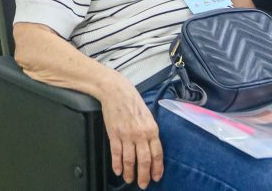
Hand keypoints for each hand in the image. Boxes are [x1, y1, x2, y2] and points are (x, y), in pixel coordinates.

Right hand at [100, 73, 163, 187]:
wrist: (115, 90)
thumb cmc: (132, 101)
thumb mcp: (147, 116)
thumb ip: (150, 132)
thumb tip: (151, 148)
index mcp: (152, 129)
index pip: (157, 154)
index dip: (157, 168)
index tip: (156, 177)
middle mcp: (140, 134)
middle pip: (144, 160)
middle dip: (144, 175)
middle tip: (143, 184)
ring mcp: (126, 135)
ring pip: (130, 160)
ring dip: (130, 173)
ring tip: (129, 180)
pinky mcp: (114, 134)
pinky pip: (116, 154)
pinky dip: (117, 164)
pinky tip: (118, 170)